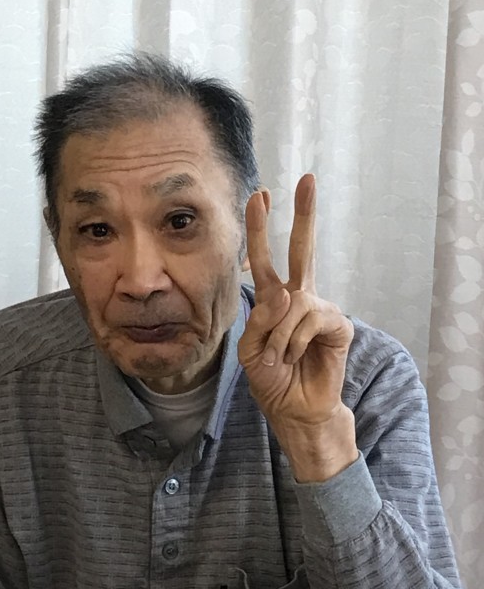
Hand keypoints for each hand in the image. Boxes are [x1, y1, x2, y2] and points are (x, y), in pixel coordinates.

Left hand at [237, 175, 357, 481]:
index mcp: (273, 300)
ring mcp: (319, 310)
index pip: (265, 259)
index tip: (260, 195)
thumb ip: (260, 321)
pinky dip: (294, 342)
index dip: (261, 229)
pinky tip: (295, 358)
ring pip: (294, 301)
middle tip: (306, 178)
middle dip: (303, 214)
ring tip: (278, 359)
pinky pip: (308, 321)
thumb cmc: (271, 379)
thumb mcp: (250, 351)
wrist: (294, 409)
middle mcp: (298, 298)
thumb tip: (286, 293)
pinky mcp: (337, 325)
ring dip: (278, 334)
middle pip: (300, 250)